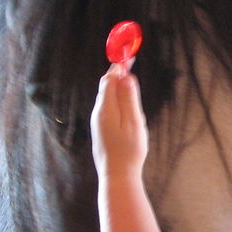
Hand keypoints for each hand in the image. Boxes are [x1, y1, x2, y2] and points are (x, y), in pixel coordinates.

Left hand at [90, 62, 147, 179]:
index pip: (109, 79)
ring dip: (118, 89)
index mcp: (106, 108)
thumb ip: (129, 98)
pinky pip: (108, 110)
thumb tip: (126, 76)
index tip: (128, 56)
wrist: (117, 176)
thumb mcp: (134, 121)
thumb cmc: (129, 150)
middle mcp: (98, 113)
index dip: (118, 66)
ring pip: (107, 99)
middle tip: (130, 64)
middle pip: (106, 87)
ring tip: (131, 84)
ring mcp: (98, 123)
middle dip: (117, 75)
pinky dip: (116, 101)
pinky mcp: (100, 131)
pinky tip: (126, 108)